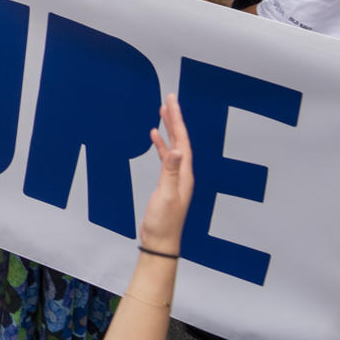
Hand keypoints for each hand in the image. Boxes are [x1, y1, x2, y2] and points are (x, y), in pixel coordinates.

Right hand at [138, 93, 194, 254]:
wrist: (160, 241)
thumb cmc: (163, 222)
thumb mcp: (165, 196)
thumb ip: (170, 173)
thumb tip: (177, 150)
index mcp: (185, 174)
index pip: (182, 141)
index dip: (177, 120)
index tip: (171, 101)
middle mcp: (183, 173)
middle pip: (180, 140)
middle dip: (174, 118)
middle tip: (169, 98)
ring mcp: (176, 177)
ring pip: (174, 146)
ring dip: (168, 128)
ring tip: (162, 111)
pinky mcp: (167, 182)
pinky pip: (165, 156)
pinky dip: (160, 144)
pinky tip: (154, 136)